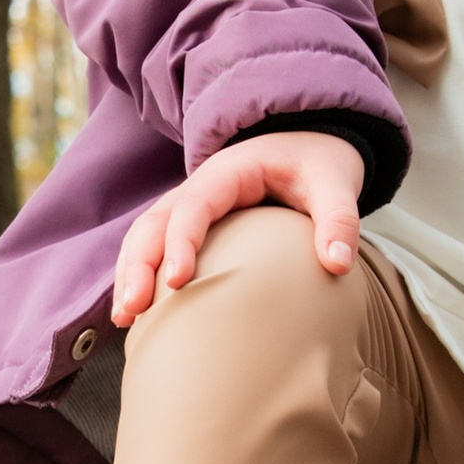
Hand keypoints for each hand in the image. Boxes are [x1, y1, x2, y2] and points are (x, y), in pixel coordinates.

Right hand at [110, 129, 366, 328]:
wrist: (310, 145)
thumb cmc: (318, 164)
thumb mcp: (335, 183)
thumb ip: (339, 219)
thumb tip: (338, 264)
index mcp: (228, 172)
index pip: (193, 206)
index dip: (181, 242)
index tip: (178, 282)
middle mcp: (199, 188)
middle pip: (154, 222)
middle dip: (138, 264)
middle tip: (133, 309)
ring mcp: (190, 206)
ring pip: (145, 236)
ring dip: (130, 273)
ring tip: (125, 319)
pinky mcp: (191, 226)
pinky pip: (155, 247)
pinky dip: (140, 274)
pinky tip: (137, 313)